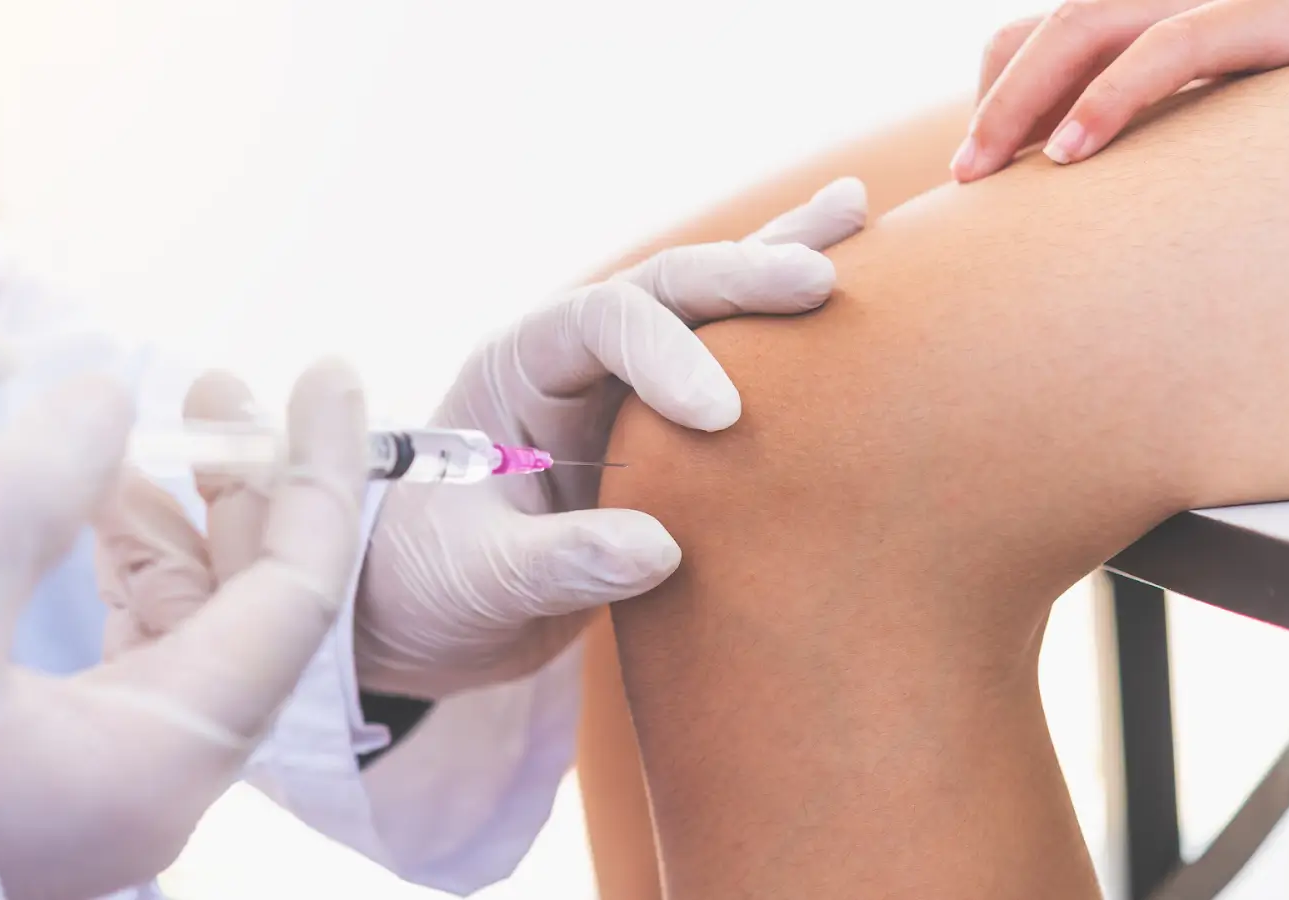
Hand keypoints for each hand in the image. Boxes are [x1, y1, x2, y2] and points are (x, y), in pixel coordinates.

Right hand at [0, 361, 367, 899]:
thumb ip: (27, 499)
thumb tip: (108, 398)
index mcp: (172, 758)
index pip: (298, 597)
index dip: (322, 477)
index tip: (329, 379)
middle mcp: (171, 775)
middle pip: (253, 608)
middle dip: (245, 486)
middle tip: (222, 386)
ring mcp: (124, 774)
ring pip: (190, 627)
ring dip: (174, 523)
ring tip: (141, 431)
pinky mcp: (74, 766)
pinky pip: (136, 653)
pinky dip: (125, 571)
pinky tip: (91, 504)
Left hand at [357, 177, 868, 697]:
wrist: (433, 616)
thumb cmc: (431, 588)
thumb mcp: (474, 582)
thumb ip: (555, 564)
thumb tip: (660, 553)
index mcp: (516, 369)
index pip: (601, 323)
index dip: (666, 355)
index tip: (722, 417)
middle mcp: (573, 360)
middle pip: (664, 290)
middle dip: (740, 278)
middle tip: (819, 282)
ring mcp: (622, 390)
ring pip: (705, 308)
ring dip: (776, 264)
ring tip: (857, 212)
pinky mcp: (662, 432)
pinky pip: (729, 366)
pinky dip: (783, 331)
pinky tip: (847, 276)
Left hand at [952, 0, 1288, 181]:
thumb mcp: (1240, 107)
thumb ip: (1173, 119)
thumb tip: (1088, 178)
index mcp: (1182, 6)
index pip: (1057, 25)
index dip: (1008, 87)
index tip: (982, 166)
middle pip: (1057, 22)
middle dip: (997, 101)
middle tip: (964, 180)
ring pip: (1090, 19)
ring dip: (1022, 99)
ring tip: (987, 173)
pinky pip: (1184, 40)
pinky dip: (1116, 92)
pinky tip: (1073, 152)